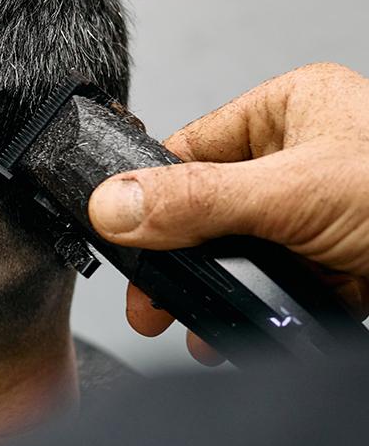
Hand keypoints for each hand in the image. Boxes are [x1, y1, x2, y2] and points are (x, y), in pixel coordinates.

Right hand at [88, 62, 368, 364]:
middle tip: (150, 299)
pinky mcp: (331, 264)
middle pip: (205, 208)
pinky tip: (231, 334)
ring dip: (211, 292)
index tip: (120, 238)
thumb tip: (112, 204)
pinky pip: (270, 286)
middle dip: (177, 260)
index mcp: (290, 111)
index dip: (149, 194)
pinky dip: (250, 313)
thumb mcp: (297, 194)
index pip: (190, 148)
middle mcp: (300, 158)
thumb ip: (198, 201)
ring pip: (235, 254)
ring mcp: (315, 216)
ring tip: (189, 323)